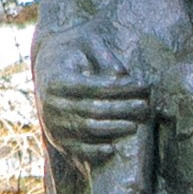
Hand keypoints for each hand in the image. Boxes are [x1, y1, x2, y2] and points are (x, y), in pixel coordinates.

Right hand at [37, 39, 150, 159]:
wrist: (47, 67)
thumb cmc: (72, 51)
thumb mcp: (85, 42)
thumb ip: (103, 53)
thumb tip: (121, 74)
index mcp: (57, 79)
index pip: (94, 87)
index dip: (121, 88)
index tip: (143, 86)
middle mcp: (51, 103)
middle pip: (94, 109)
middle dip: (123, 109)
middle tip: (145, 106)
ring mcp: (52, 123)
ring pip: (87, 130)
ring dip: (114, 129)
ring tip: (136, 124)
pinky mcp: (56, 139)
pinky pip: (75, 149)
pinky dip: (93, 152)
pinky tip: (112, 148)